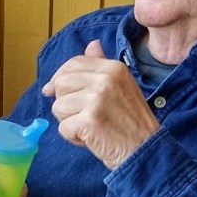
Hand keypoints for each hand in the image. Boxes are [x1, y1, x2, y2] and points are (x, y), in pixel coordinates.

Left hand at [41, 40, 158, 168]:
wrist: (145, 151)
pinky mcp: (89, 120)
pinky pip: (63, 127)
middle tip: (83, 116)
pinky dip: (73, 137)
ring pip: (58, 106)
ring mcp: (96, 98)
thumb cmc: (130, 122)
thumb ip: (102, 65)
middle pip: (61, 83)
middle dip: (65, 102)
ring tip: (90, 128)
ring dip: (69, 121)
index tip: (51, 91)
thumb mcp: (121, 86)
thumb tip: (91, 44)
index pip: (74, 63)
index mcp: (113, 68)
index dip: (59, 77)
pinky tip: (91, 139)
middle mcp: (105, 79)